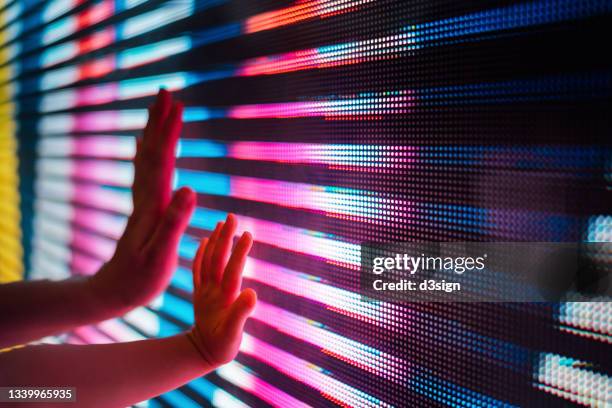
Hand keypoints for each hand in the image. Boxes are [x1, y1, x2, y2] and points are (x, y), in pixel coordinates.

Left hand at [89, 89, 195, 312]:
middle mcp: (145, 198)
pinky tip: (145, 145)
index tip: (177, 106)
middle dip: (159, 122)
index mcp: (153, 206)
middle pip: (152, 152)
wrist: (113, 291)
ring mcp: (143, 203)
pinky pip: (144, 173)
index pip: (162, 161)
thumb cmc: (140, 279)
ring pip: (147, 159)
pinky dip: (146, 153)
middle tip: (166, 93)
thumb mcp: (160, 255)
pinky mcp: (144, 210)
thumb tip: (189, 187)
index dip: (169, 133)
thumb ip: (174, 221)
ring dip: (154, 132)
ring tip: (159, 110)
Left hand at [187, 214, 256, 366]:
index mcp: (222, 299)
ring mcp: (204, 289)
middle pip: (218, 259)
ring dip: (215, 240)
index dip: (240, 252)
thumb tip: (252, 293)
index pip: (232, 271)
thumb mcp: (233, 335)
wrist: (199, 353)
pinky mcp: (200, 291)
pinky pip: (198, 268)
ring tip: (222, 222)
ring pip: (208, 260)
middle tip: (232, 216)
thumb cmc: (221, 346)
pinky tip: (206, 240)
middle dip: (226, 237)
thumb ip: (241, 314)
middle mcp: (211, 290)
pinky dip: (201, 253)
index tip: (248, 233)